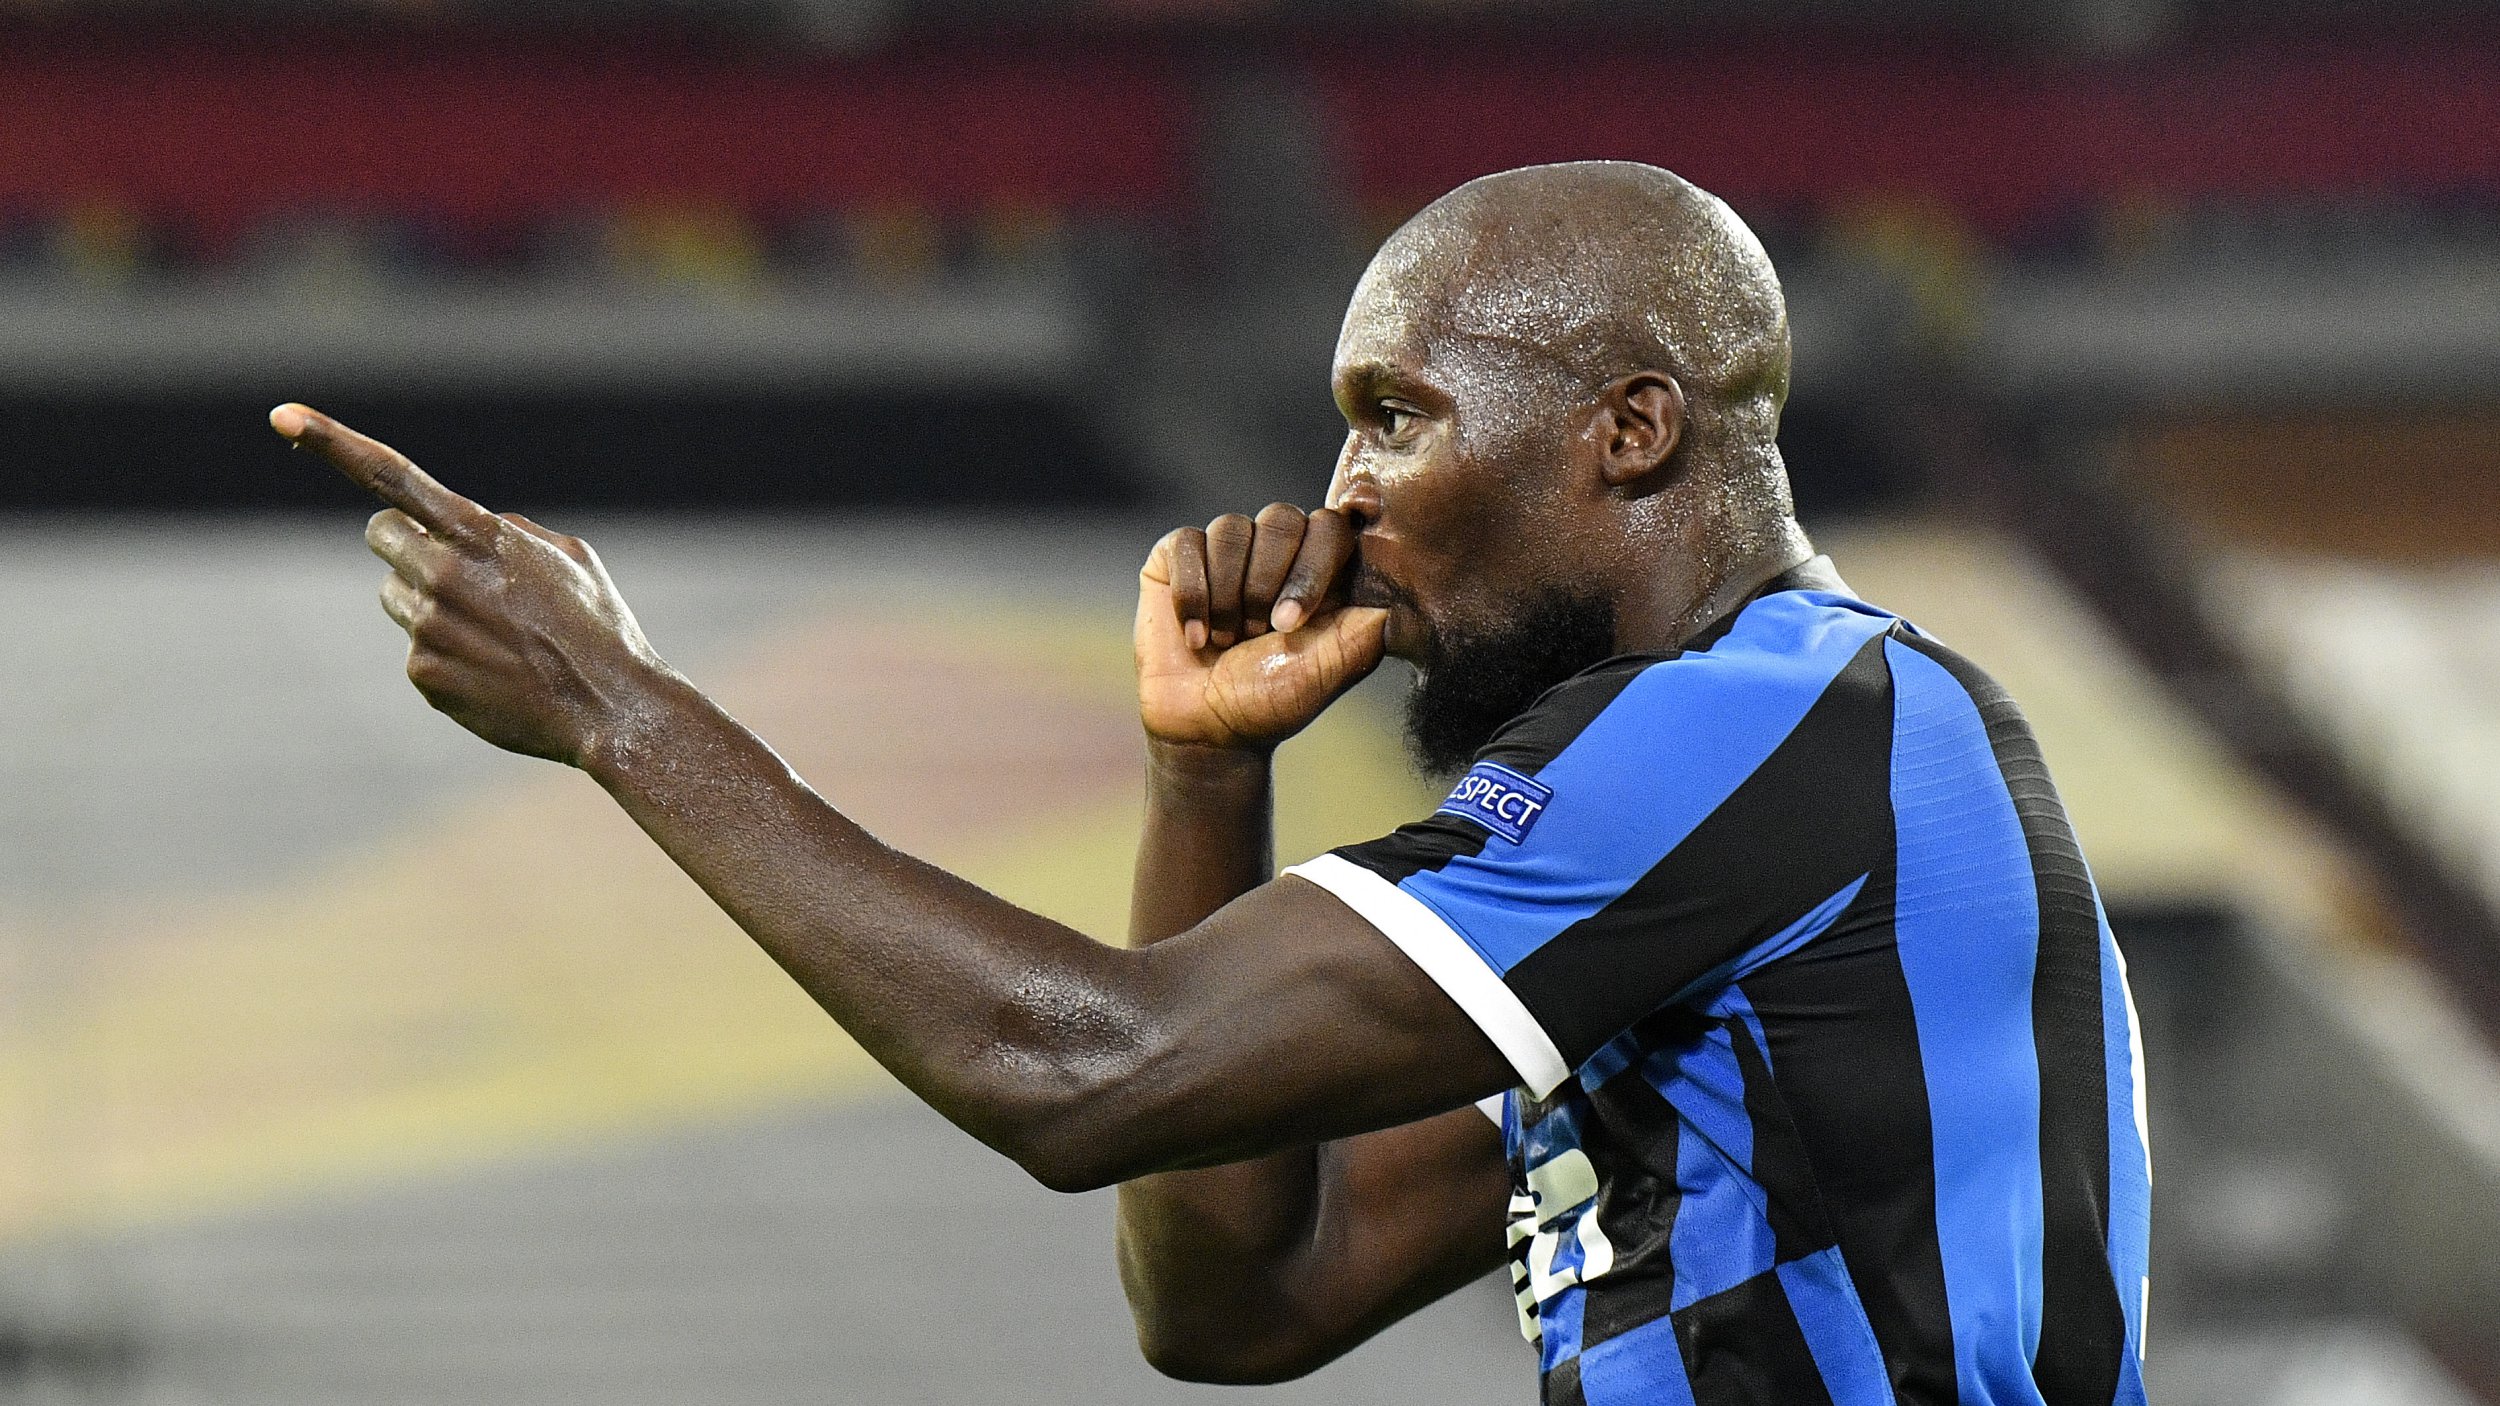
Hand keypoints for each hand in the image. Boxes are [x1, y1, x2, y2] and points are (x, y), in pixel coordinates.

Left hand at [271, 403, 674, 766]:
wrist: (611, 708)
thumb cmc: (598, 627)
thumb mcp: (566, 557)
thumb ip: (504, 532)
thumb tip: (462, 531)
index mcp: (480, 535)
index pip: (390, 476)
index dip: (331, 442)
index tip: (282, 416)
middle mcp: (444, 575)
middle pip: (381, 534)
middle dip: (407, 543)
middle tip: (453, 568)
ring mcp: (429, 627)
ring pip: (396, 594)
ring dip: (429, 602)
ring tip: (490, 631)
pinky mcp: (423, 674)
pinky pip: (416, 649)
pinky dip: (448, 655)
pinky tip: (494, 671)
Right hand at [1136, 504, 1387, 751]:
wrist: (1203, 729)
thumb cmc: (1270, 701)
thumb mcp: (1326, 672)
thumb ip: (1364, 631)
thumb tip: (1398, 598)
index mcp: (1321, 571)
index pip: (1332, 525)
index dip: (1313, 566)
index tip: (1292, 624)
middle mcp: (1277, 551)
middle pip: (1282, 518)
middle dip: (1265, 583)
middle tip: (1258, 635)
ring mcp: (1227, 549)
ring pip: (1232, 529)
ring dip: (1228, 595)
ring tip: (1225, 640)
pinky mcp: (1179, 557)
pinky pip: (1187, 543)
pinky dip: (1191, 595)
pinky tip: (1194, 637)